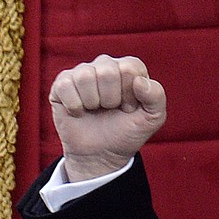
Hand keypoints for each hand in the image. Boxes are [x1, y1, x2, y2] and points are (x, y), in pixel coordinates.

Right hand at [48, 54, 166, 181]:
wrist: (101, 154)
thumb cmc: (127, 132)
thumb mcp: (152, 118)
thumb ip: (156, 96)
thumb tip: (139, 81)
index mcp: (129, 67)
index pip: (129, 69)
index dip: (130, 95)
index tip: (129, 108)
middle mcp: (105, 64)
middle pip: (107, 71)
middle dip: (110, 99)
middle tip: (110, 110)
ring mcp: (83, 72)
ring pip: (85, 76)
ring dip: (92, 102)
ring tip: (96, 110)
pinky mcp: (62, 84)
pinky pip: (65, 85)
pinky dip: (74, 106)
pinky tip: (79, 112)